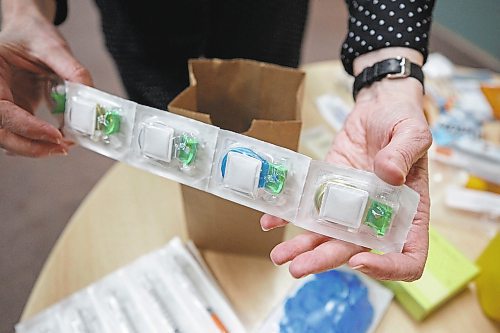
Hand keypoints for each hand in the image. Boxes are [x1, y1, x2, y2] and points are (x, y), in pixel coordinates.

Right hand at [0, 0, 91, 156]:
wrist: (30, 31)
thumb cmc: (34, 34)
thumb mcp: (53, 47)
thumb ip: (72, 70)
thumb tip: (90, 96)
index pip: (2, 111)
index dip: (27, 127)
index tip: (55, 135)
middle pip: (1, 133)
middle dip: (31, 145)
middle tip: (62, 148)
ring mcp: (3, 105)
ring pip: (10, 138)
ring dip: (37, 147)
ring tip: (65, 145)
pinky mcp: (16, 111)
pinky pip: (24, 134)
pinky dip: (41, 141)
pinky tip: (60, 140)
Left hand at [261, 50, 431, 281]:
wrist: (377, 107)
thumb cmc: (403, 120)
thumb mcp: (413, 132)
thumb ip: (404, 152)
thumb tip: (389, 174)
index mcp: (409, 211)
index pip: (408, 255)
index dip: (388, 268)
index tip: (360, 260)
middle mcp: (378, 216)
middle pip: (354, 250)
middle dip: (325, 260)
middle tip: (298, 268)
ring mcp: (351, 205)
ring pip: (327, 234)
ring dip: (303, 247)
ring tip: (280, 256)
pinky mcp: (328, 190)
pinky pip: (310, 208)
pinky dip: (288, 215)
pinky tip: (271, 220)